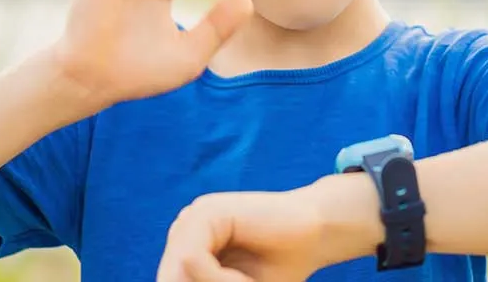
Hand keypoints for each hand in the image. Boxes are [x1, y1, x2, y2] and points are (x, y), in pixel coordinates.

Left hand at [156, 190, 329, 281]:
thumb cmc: (279, 266)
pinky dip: (217, 279)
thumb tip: (177, 269)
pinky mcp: (207, 211)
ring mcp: (193, 217)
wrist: (317, 234)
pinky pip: (192, 259)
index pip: (170, 281)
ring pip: (179, 272)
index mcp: (185, 247)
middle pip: (170, 279)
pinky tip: (244, 280)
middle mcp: (184, 229)